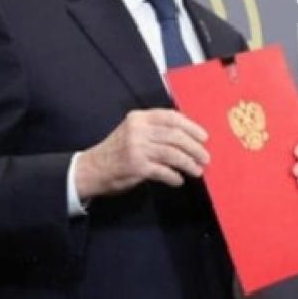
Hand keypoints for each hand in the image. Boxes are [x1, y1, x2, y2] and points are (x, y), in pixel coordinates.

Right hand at [75, 109, 209, 199]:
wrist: (92, 168)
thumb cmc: (118, 150)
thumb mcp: (134, 131)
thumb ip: (155, 128)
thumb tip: (188, 132)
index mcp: (139, 118)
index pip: (171, 118)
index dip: (191, 127)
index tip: (204, 137)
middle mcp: (138, 130)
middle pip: (176, 136)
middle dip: (194, 148)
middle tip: (205, 157)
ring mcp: (137, 148)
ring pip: (173, 154)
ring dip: (188, 163)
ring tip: (197, 170)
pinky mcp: (136, 167)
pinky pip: (163, 171)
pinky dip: (174, 176)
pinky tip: (178, 180)